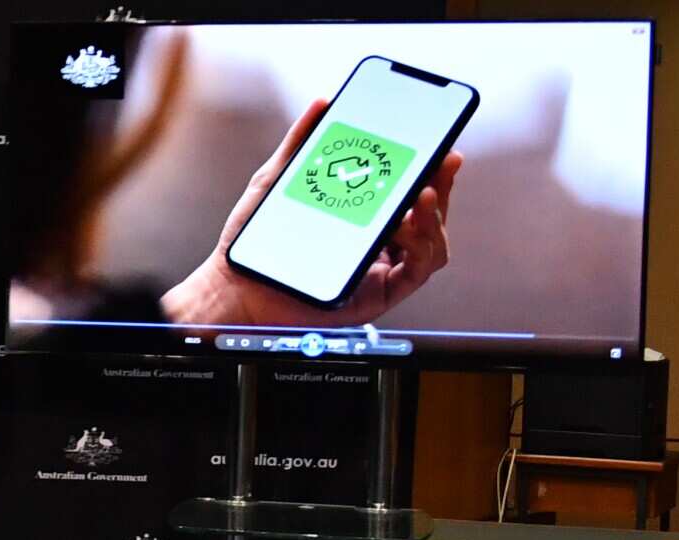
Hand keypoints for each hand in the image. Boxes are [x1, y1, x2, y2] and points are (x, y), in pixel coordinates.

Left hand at [161, 98, 461, 327]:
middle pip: (427, 215)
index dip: (428, 168)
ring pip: (431, 244)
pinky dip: (420, 247)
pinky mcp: (378, 296)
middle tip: (444, 160)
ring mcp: (379, 271)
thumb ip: (300, 143)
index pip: (406, 191)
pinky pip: (416, 272)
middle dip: (442, 186)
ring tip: (422, 194)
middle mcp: (377, 244)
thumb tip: (323, 104)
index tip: (440, 142)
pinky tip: (404, 225)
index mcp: (361, 218)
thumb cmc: (253, 240)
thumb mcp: (277, 180)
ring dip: (434, 216)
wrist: (234, 285)